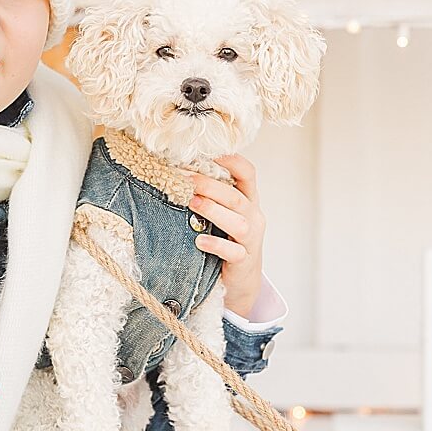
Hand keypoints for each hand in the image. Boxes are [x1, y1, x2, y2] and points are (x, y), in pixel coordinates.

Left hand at [184, 154, 265, 318]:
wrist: (242, 279)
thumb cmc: (228, 239)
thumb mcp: (224, 213)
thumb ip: (211, 195)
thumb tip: (178, 171)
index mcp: (248, 200)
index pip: (247, 174)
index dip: (231, 160)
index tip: (208, 151)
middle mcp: (253, 217)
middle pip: (236, 197)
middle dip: (210, 186)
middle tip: (185, 178)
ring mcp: (250, 240)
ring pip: (238, 223)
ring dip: (214, 211)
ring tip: (192, 203)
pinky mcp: (243, 261)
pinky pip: (232, 252)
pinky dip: (216, 245)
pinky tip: (200, 240)